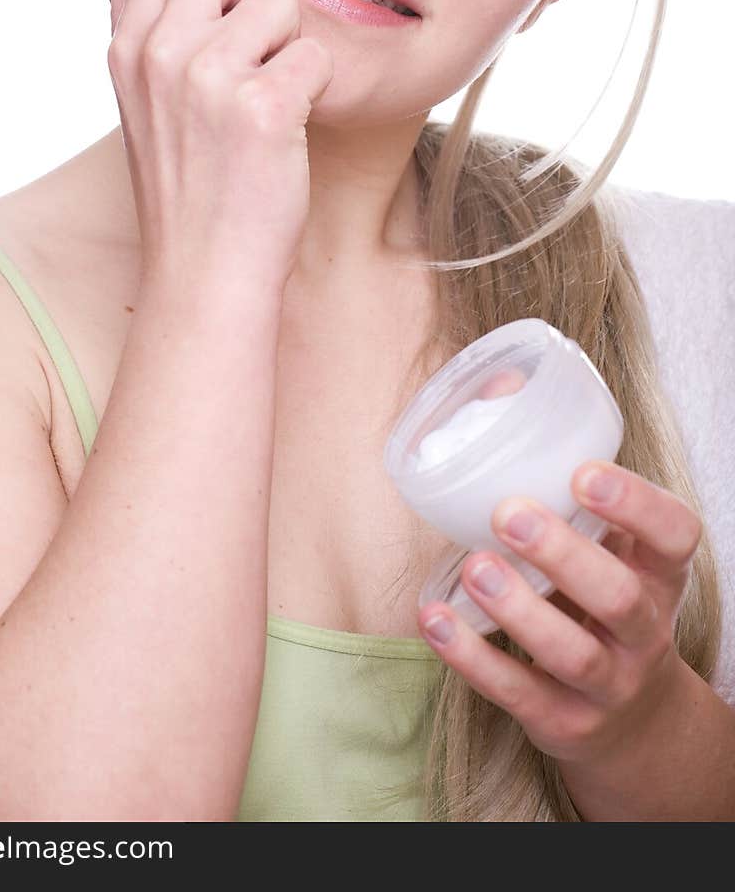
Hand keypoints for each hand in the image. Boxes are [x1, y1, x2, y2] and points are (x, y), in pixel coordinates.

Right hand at [103, 0, 333, 287]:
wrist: (203, 270)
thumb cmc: (186, 184)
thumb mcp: (143, 102)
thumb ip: (136, 26)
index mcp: (130, 44)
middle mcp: (157, 51)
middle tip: (248, 61)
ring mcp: (205, 78)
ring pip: (279, 4)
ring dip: (286, 52)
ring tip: (263, 109)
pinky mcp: (259, 108)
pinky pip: (313, 55)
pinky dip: (311, 92)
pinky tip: (285, 133)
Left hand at [417, 461, 702, 765]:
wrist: (633, 724)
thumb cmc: (601, 604)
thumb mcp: (606, 551)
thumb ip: (563, 487)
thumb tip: (496, 386)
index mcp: (657, 574)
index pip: (675, 535)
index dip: (636, 504)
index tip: (583, 472)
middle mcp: (643, 631)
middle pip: (618, 597)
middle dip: (564, 554)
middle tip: (509, 513)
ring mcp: (608, 684)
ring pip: (572, 653)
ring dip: (518, 609)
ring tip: (473, 566)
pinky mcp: (563, 723)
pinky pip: (518, 694)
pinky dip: (472, 658)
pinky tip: (435, 620)